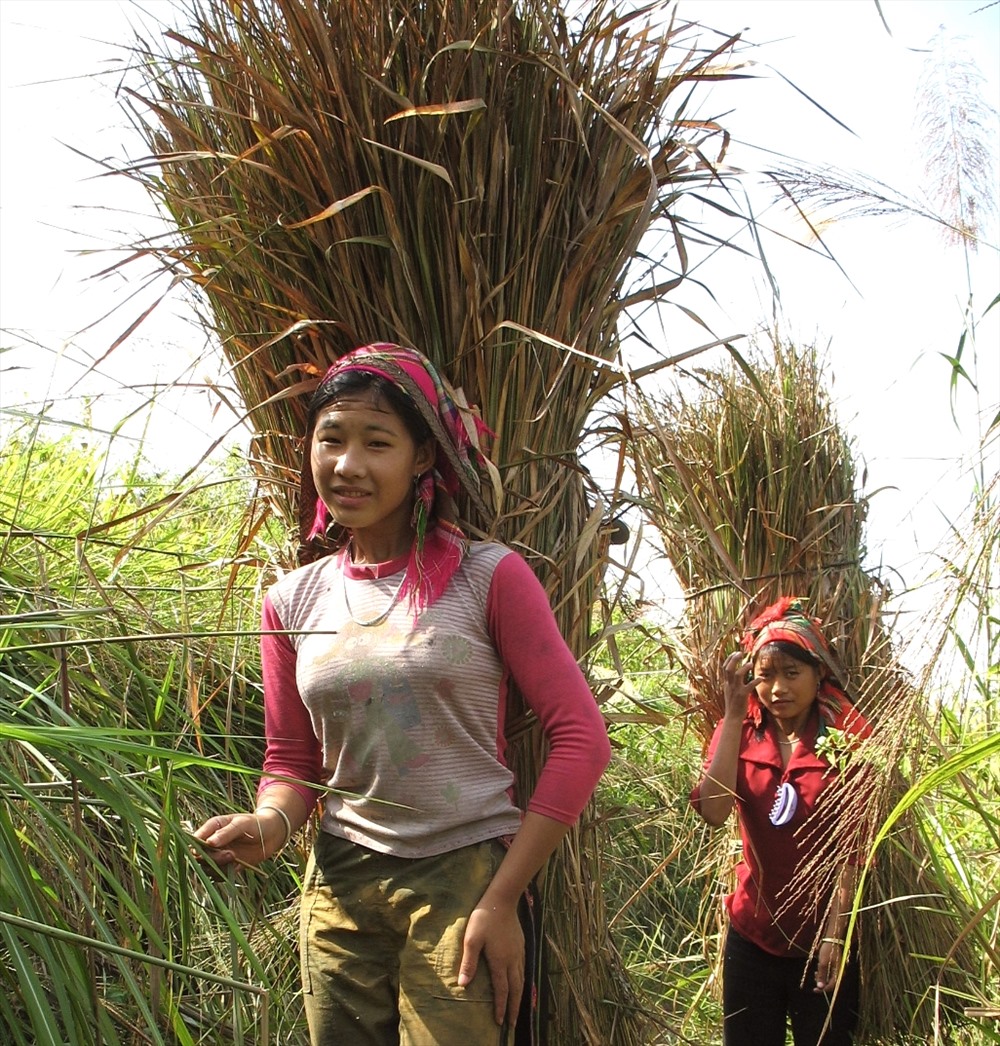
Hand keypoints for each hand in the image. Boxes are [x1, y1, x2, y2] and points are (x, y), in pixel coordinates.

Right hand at [191, 812, 273, 867]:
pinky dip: (225, 874)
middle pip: (199, 857)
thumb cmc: (256, 823)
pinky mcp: (227, 866)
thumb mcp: (242, 824)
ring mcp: (219, 855)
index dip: (198, 847)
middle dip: (212, 858)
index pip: (195, 840)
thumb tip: (209, 842)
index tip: (212, 848)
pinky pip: (218, 876)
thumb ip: (226, 833)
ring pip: (207, 868)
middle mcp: (212, 843)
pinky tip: (237, 867)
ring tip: (235, 858)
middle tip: (230, 854)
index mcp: (212, 828)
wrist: (272, 834)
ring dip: (218, 867)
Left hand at [458, 901, 524, 1026]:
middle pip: (515, 988)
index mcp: (500, 961)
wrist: (502, 899)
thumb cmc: (484, 918)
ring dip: (519, 995)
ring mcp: (518, 951)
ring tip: (517, 1007)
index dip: (501, 1007)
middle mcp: (512, 959)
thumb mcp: (472, 939)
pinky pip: (523, 967)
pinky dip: (522, 980)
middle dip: (514, 1007)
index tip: (500, 1022)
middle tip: (512, 1023)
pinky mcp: (520, 944)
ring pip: (521, 979)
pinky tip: (520, 980)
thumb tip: (463, 985)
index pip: (502, 990)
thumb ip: (469, 963)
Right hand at [721, 650, 756, 719]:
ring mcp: (735, 690)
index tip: (735, 653)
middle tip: (740, 653)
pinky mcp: (742, 695)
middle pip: (728, 668)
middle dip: (733, 659)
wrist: (733, 717)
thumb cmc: (733, 704)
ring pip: (737, 675)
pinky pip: (749, 686)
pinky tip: (761, 678)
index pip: (724, 667)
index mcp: (726, 683)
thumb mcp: (729, 691)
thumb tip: (735, 675)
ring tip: (750, 663)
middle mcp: (729, 685)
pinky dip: (755, 681)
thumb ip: (731, 683)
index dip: (729, 659)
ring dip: (744, 668)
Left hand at [814, 939, 843, 992]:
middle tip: (814, 981)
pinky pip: (829, 974)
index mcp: (839, 973)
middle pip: (831, 983)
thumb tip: (820, 987)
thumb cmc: (828, 950)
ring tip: (815, 974)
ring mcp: (837, 970)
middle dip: (822, 984)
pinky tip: (817, 972)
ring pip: (829, 979)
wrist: (831, 940)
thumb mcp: (823, 962)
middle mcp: (839, 973)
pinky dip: (823, 974)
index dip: (824, 989)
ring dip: (822, 979)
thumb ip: (822, 975)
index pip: (832, 985)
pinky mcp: (834, 967)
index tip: (815, 990)